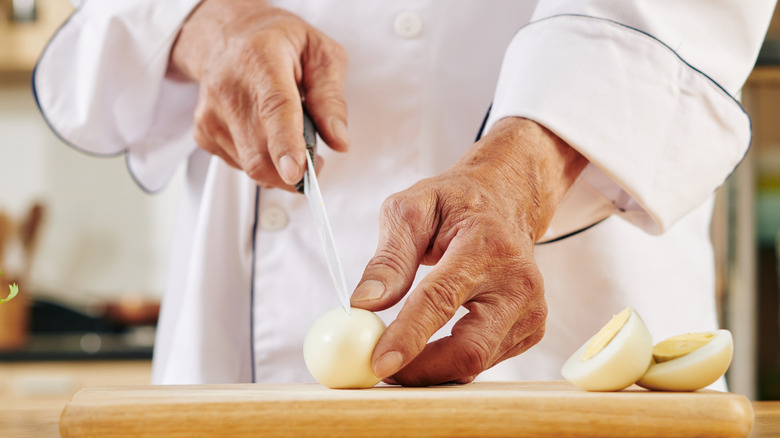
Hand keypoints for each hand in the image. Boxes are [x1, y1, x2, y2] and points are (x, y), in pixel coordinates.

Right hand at [167, 0, 348, 188]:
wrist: (229, 36)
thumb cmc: (279, 43)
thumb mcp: (320, 53)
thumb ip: (331, 98)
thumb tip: (338, 140)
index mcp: (261, 61)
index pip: (274, 109)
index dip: (285, 145)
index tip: (295, 172)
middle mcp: (228, 88)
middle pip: (260, 153)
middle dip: (295, 172)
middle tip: (315, 158)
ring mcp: (211, 114)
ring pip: (252, 166)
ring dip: (279, 165)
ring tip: (289, 132)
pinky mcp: (204, 134)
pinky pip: (241, 166)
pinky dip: (262, 159)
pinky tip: (265, 132)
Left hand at [350, 117, 587, 385]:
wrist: (508, 199)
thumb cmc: (455, 203)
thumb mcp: (412, 209)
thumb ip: (389, 257)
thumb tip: (364, 304)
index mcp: (485, 246)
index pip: (442, 300)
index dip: (409, 337)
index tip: (378, 363)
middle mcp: (517, 281)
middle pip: (469, 348)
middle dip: (420, 371)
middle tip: (380, 371)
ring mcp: (531, 308)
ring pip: (475, 361)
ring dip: (432, 368)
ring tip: (401, 350)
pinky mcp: (532, 328)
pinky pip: (485, 359)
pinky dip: (452, 360)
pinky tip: (435, 340)